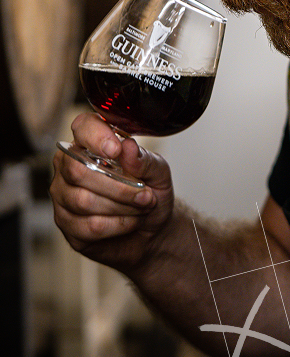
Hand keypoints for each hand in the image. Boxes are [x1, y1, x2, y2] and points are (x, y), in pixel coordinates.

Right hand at [51, 112, 174, 275]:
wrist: (153, 229)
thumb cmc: (150, 193)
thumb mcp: (159, 173)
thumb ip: (144, 159)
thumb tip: (128, 147)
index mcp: (91, 143)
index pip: (82, 127)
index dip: (96, 136)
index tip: (116, 150)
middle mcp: (70, 165)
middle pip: (78, 170)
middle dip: (119, 186)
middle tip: (145, 195)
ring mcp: (64, 196)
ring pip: (83, 201)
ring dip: (122, 207)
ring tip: (141, 208)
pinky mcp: (67, 225)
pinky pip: (88, 226)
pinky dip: (118, 225)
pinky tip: (129, 222)